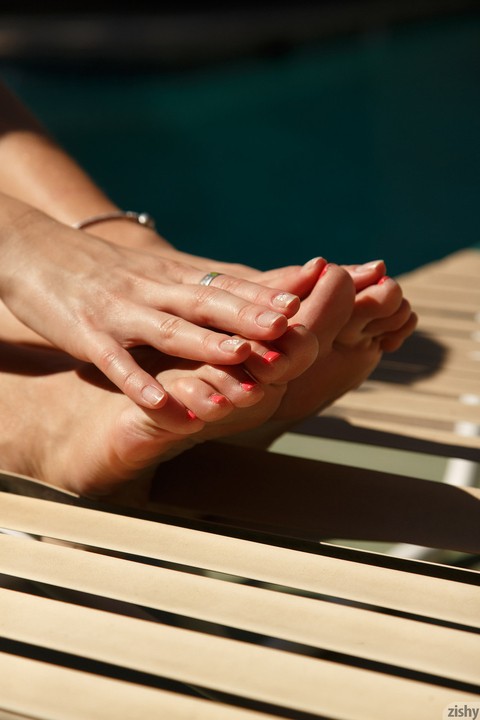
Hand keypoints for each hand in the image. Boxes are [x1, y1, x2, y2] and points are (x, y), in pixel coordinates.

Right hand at [0, 202, 305, 408]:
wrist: (35, 250)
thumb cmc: (107, 270)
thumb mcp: (159, 272)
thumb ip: (203, 286)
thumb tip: (260, 295)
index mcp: (174, 275)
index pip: (229, 282)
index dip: (269, 291)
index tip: (312, 299)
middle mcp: (154, 288)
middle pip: (208, 300)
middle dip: (251, 313)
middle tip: (292, 325)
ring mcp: (121, 311)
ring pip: (169, 329)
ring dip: (206, 344)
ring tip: (243, 357)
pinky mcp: (86, 334)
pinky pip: (115, 361)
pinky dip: (138, 382)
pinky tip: (160, 402)